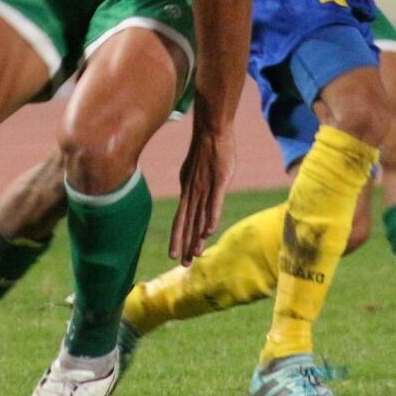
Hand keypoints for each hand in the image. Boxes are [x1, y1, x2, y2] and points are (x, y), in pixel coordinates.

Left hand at [168, 120, 234, 265]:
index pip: (182, 219)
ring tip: (195, 256)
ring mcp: (205, 187)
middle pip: (188, 223)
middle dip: (185, 244)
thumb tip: (192, 197)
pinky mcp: (218, 182)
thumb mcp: (198, 171)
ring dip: (196, 238)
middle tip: (182, 265)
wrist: (212, 130)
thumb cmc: (207, 150)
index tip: (176, 255)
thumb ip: (197, 187)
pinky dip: (210, 218)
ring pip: (199, 217)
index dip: (179, 238)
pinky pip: (214, 203)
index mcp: (188, 190)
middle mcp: (193, 192)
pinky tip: (208, 232)